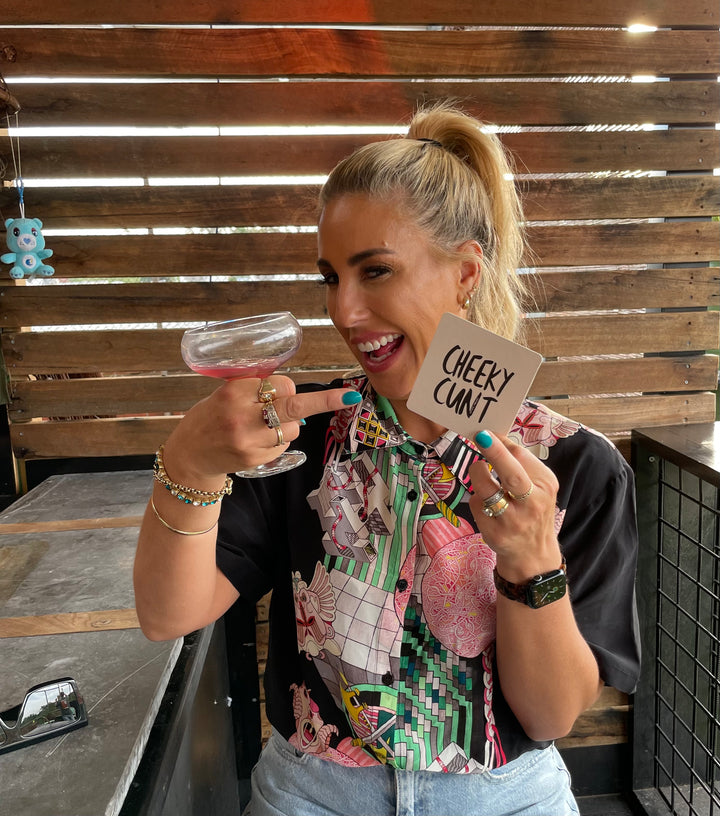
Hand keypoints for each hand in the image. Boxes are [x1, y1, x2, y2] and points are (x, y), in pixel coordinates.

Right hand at [161, 377, 359, 486]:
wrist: (189, 455)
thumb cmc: (210, 418)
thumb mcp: (224, 393)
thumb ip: (254, 388)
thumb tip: (293, 391)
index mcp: (234, 391)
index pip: (280, 384)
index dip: (286, 388)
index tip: (287, 390)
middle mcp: (242, 415)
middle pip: (294, 405)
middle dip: (325, 401)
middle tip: (350, 397)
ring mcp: (250, 439)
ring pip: (292, 428)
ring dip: (288, 425)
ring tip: (260, 427)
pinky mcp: (255, 458)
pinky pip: (282, 445)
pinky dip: (277, 441)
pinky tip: (255, 442)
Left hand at [468, 430, 561, 582]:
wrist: (533, 554)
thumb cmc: (532, 511)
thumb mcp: (538, 487)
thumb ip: (520, 464)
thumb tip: (494, 436)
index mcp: (546, 485)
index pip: (521, 456)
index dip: (500, 443)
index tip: (486, 433)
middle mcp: (533, 503)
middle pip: (512, 474)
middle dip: (494, 452)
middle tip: (480, 436)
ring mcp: (513, 521)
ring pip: (485, 488)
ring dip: (477, 474)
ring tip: (480, 472)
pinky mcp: (495, 534)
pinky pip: (476, 505)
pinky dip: (476, 499)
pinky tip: (486, 505)